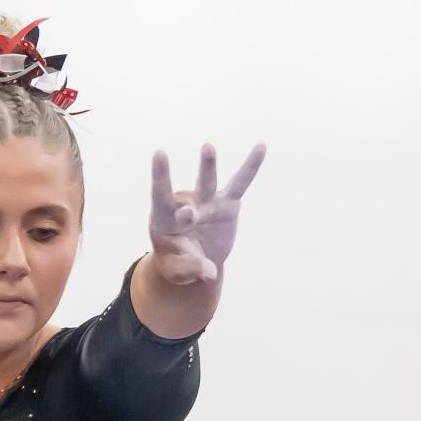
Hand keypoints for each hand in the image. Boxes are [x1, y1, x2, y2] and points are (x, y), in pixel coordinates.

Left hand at [149, 141, 266, 286]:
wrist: (195, 261)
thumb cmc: (178, 263)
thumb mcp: (179, 271)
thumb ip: (192, 268)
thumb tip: (210, 272)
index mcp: (165, 220)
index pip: (160, 198)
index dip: (160, 177)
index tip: (159, 154)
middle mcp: (186, 206)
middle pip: (186, 195)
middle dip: (186, 198)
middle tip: (188, 204)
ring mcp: (207, 203)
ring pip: (207, 183)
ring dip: (207, 166)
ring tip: (207, 148)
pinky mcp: (227, 204)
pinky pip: (240, 184)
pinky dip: (251, 167)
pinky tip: (261, 147)